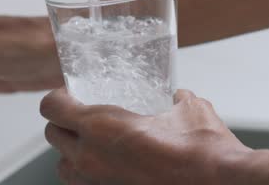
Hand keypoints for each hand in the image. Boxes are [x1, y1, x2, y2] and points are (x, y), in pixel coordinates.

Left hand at [39, 88, 268, 184]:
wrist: (217, 182)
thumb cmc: (202, 150)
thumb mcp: (188, 108)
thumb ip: (175, 98)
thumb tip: (178, 97)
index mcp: (100, 127)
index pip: (51, 108)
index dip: (57, 97)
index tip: (69, 93)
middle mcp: (92, 157)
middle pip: (52, 135)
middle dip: (62, 122)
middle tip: (80, 114)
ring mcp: (100, 182)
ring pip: (64, 166)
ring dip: (71, 151)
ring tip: (90, 142)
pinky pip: (86, 184)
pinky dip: (90, 173)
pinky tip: (112, 164)